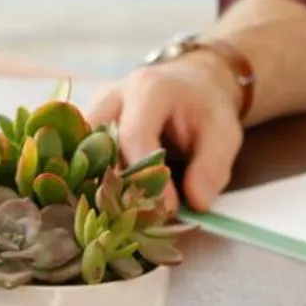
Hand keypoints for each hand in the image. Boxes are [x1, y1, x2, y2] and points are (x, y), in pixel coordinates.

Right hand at [88, 57, 244, 209]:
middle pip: (98, 147)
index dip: (147, 177)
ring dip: (101, 188)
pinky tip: (114, 206)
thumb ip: (213, 166)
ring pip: (82, 156)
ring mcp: (93, 113)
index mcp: (147, 90)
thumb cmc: (204, 109)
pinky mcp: (86, 130)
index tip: (167, 210)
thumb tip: (196, 204)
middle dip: (117, 187)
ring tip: (126, 216)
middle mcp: (111, 97)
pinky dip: (96, 184)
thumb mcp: (224, 132)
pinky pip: (81, 159)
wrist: (188, 85)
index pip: (134, 137)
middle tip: (141, 219)